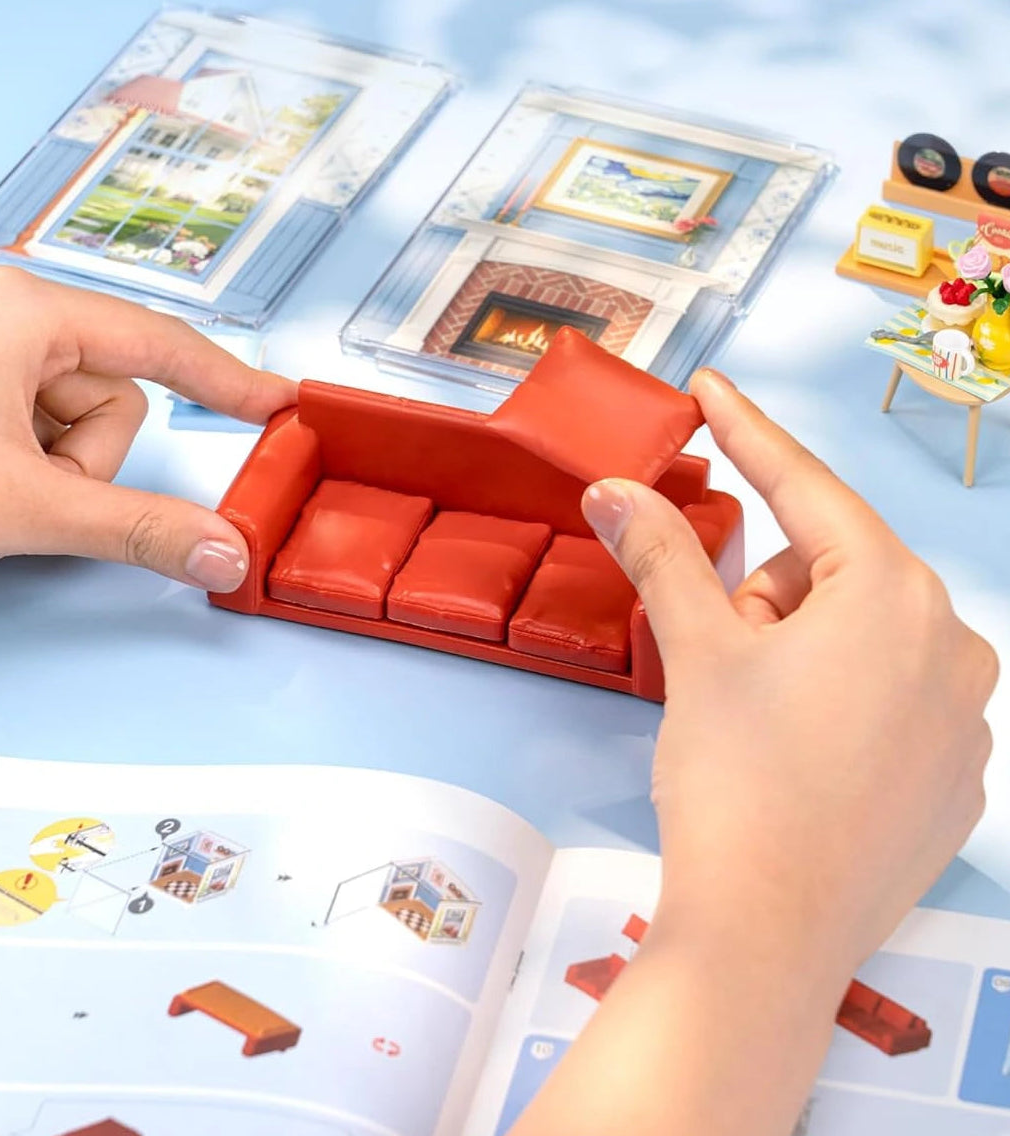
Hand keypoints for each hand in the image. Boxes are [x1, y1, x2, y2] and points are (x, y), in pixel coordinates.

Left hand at [0, 266, 295, 589]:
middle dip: (85, 454)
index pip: (159, 344)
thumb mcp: (30, 506)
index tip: (276, 401)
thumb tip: (222, 550)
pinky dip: (20, 453)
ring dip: (51, 462)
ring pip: (67, 408)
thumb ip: (143, 528)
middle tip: (29, 485)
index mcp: (21, 310)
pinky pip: (25, 411)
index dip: (226, 380)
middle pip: (107, 389)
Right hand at [514, 369, 997, 1135]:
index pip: (808, 489)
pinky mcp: (956, 783)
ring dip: (795, 648)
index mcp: (895, 596)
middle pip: (836, 573)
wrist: (767, 939)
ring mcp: (966, 721)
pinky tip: (795, 762)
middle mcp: (954, 646)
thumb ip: (659, 555)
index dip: (749, 433)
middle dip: (765, 592)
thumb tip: (611, 490)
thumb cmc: (734, 780)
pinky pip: (888, 703)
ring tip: (750, 716)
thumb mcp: (695, 652)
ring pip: (863, 640)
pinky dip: (834, 703)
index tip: (713, 387)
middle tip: (716, 650)